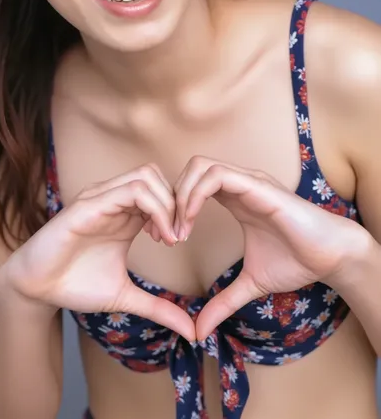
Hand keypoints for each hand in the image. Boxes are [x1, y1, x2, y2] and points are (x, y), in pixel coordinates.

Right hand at [2, 165, 194, 341]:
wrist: (36, 288)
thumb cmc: (76, 284)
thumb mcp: (126, 296)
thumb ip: (158, 308)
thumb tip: (192, 332)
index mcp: (124, 213)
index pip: (160, 189)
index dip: (178, 209)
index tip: (180, 240)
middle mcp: (113, 199)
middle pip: (157, 175)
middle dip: (177, 203)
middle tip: (178, 237)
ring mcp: (100, 198)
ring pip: (146, 177)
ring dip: (167, 204)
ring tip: (169, 238)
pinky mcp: (87, 205)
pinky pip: (128, 191)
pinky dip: (153, 209)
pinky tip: (155, 237)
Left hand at [174, 156, 367, 339]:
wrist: (331, 257)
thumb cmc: (296, 261)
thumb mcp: (250, 284)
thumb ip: (223, 302)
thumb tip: (200, 330)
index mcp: (234, 199)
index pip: (192, 184)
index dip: (173, 207)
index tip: (166, 239)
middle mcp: (237, 184)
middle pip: (190, 169)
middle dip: (170, 198)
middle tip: (166, 234)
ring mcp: (247, 181)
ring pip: (199, 166)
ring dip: (180, 196)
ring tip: (177, 231)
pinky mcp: (257, 186)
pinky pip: (217, 176)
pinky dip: (195, 195)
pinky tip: (190, 223)